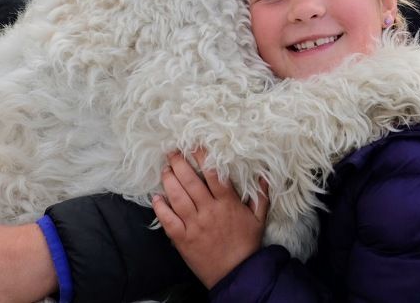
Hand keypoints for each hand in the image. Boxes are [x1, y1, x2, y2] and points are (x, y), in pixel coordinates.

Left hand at [152, 150, 268, 288]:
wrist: (236, 273)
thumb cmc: (246, 245)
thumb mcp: (259, 219)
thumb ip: (261, 196)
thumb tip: (263, 176)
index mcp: (227, 203)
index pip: (213, 174)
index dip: (202, 157)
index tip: (193, 146)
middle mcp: (209, 211)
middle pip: (191, 181)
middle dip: (179, 164)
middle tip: (172, 153)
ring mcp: (194, 225)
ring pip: (178, 197)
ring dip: (169, 181)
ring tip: (165, 169)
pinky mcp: (182, 239)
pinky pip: (168, 220)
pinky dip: (160, 208)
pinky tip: (156, 198)